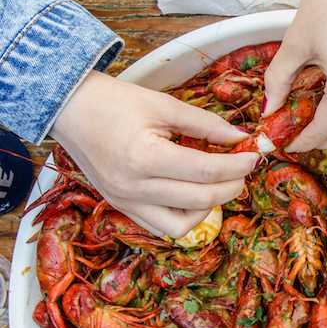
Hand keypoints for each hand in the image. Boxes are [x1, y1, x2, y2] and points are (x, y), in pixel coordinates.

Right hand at [49, 71, 258, 238]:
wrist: (69, 108)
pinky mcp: (121, 207)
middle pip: (202, 200)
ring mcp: (125, 202)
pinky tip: (192, 192)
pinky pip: (162, 226)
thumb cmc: (113, 101)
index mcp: (144, 157)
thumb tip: (241, 137)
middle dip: (232, 185)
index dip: (239, 165)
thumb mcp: (163, 104)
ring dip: (209, 207)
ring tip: (215, 182)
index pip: (207, 172)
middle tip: (242, 168)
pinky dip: (185, 215)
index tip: (254, 155)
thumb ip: (206, 124)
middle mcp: (133, 187)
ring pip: (184, 225)